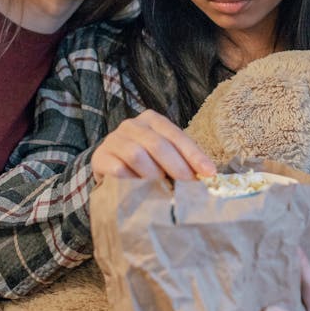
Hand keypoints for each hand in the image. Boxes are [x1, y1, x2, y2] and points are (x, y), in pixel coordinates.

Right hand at [92, 110, 215, 182]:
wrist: (110, 167)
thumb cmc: (145, 163)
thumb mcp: (165, 157)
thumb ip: (183, 161)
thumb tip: (208, 176)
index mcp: (152, 120)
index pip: (176, 135)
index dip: (194, 154)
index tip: (209, 173)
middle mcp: (132, 125)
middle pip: (157, 144)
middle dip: (176, 165)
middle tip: (187, 184)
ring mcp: (114, 140)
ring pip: (136, 155)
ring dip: (152, 174)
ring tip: (161, 187)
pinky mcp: (100, 157)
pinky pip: (117, 169)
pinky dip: (131, 180)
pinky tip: (139, 189)